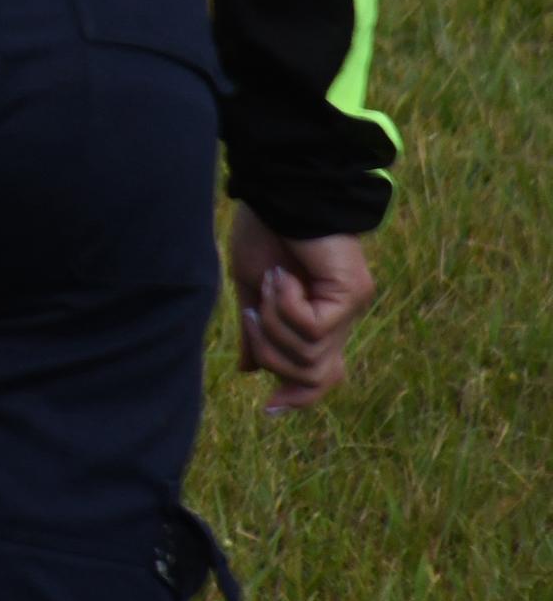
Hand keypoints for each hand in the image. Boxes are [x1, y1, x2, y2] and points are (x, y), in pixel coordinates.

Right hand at [229, 205, 376, 412]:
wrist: (278, 192)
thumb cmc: (263, 232)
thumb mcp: (250, 288)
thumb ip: (255, 331)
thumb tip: (249, 370)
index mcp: (319, 319)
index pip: (323, 377)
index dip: (300, 398)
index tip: (269, 408)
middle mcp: (342, 319)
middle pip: (314, 377)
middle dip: (272, 354)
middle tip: (250, 312)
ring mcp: (351, 309)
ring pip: (311, 357)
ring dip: (274, 325)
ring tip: (269, 285)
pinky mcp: (352, 296)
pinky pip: (313, 329)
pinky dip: (286, 306)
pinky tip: (283, 276)